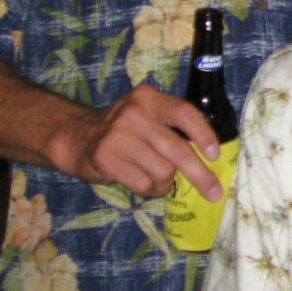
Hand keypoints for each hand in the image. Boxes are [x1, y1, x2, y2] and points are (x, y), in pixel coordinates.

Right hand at [53, 84, 222, 199]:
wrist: (76, 137)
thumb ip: (173, 128)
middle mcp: (135, 113)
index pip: (185, 113)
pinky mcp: (106, 158)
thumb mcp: (147, 116)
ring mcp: (118, 135)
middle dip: (200, 175)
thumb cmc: (124, 131)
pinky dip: (150, 190)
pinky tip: (144, 185)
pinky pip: (143, 183)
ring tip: (159, 182)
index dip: (204, 134)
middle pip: (178, 149)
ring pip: (163, 171)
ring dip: (166, 184)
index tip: (215, 155)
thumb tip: (210, 157)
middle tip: (214, 192)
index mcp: (150, 98)